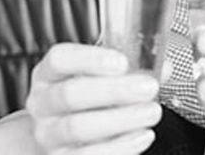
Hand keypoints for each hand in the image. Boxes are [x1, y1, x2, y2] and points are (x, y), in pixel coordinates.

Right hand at [25, 43, 162, 153]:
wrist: (62, 141)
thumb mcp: (98, 80)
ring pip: (78, 127)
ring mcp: (48, 135)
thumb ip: (129, 70)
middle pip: (70, 94)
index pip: (60, 59)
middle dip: (114, 90)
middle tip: (147, 88)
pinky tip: (142, 135)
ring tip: (151, 112)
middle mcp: (42, 104)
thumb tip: (163, 67)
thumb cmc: (84, 103)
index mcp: (48, 74)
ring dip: (121, 119)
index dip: (89, 59)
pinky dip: (119, 147)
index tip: (122, 62)